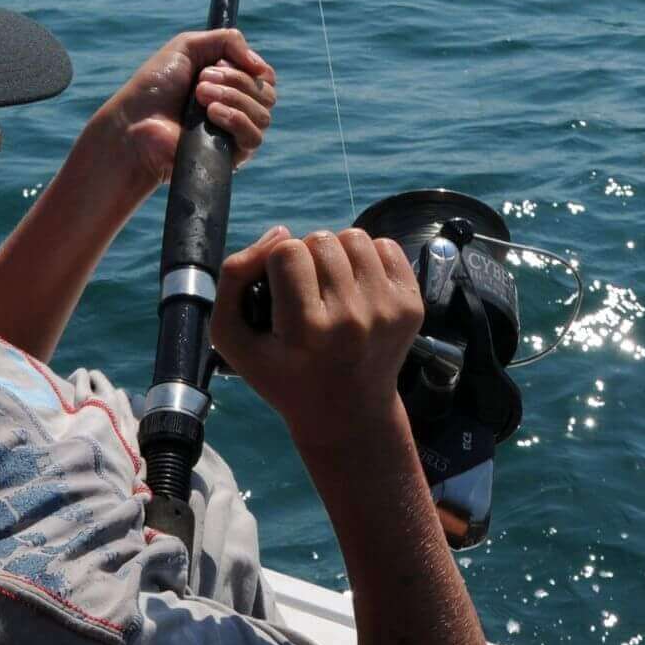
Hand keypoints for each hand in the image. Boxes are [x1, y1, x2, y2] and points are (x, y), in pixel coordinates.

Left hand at [94, 28, 278, 195]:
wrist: (134, 122)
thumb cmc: (156, 86)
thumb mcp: (188, 46)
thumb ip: (228, 40)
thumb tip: (260, 65)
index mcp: (232, 84)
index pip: (265, 76)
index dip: (249, 66)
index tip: (219, 63)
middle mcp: (238, 109)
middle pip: (267, 93)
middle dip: (235, 80)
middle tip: (200, 82)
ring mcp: (236, 134)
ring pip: (263, 115)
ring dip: (232, 98)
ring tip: (198, 97)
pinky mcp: (231, 156)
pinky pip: (254, 138)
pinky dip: (236, 120)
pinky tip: (211, 115)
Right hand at [212, 225, 423, 450]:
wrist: (346, 412)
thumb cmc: (282, 373)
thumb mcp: (233, 338)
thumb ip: (234, 277)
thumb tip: (280, 232)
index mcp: (306, 330)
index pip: (287, 252)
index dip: (276, 264)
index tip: (280, 294)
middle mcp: (351, 319)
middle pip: (321, 239)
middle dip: (307, 257)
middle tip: (306, 293)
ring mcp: (386, 311)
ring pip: (355, 237)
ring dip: (337, 254)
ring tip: (332, 286)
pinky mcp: (411, 306)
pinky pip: (387, 247)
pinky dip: (368, 259)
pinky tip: (357, 288)